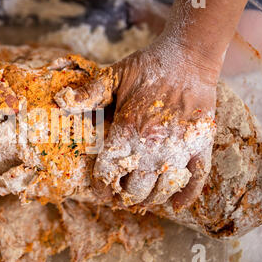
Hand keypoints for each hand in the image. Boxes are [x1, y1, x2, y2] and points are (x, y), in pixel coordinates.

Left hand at [55, 38, 219, 210]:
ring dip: (150, 199)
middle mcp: (152, 144)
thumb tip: (60, 100)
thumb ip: (89, 93)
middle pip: (135, 187)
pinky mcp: (201, 144)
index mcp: (127, 129)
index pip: (108, 171)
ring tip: (142, 201)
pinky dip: (186, 195)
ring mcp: (179, 147)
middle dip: (124, 196)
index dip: (102, 186)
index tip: (101, 192)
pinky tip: (176, 204)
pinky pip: (196, 179)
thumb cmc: (149, 67)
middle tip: (121, 196)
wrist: (189, 56)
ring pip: (162, 188)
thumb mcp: (114, 76)